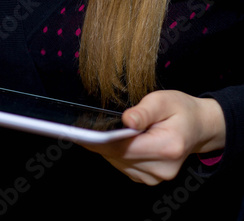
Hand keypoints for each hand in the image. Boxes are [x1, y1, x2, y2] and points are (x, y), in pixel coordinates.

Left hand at [82, 90, 225, 185]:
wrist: (198, 127)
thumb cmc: (180, 110)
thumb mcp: (163, 101)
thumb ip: (144, 111)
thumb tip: (127, 121)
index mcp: (167, 148)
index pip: (124, 148)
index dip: (100, 141)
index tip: (81, 133)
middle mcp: (162, 168)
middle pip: (118, 157)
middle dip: (103, 142)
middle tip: (91, 127)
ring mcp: (157, 177)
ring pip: (118, 163)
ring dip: (110, 148)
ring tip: (111, 132)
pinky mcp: (150, 178)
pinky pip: (124, 166)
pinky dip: (118, 154)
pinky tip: (122, 141)